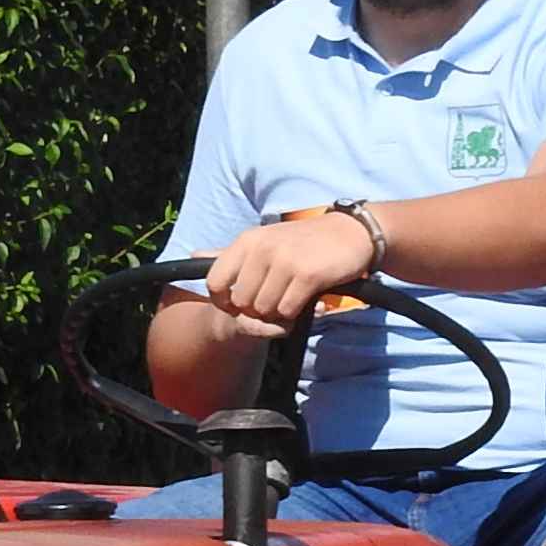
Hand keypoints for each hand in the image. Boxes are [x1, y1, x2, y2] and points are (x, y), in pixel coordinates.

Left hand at [201, 209, 379, 329]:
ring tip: (291, 296)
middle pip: (240, 302)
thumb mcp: (263, 240)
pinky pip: (286, 311)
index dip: (224, 301)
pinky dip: (295, 312)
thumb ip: (228, 253)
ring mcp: (284, 261)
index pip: (214, 282)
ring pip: (263, 310)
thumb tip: (194, 254)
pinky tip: (305, 298)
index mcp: (247, 241)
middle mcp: (262, 249)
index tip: (241, 303)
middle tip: (275, 298)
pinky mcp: (306, 276)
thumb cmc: (303, 242)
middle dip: (256, 309)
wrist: (350, 234)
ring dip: (278, 312)